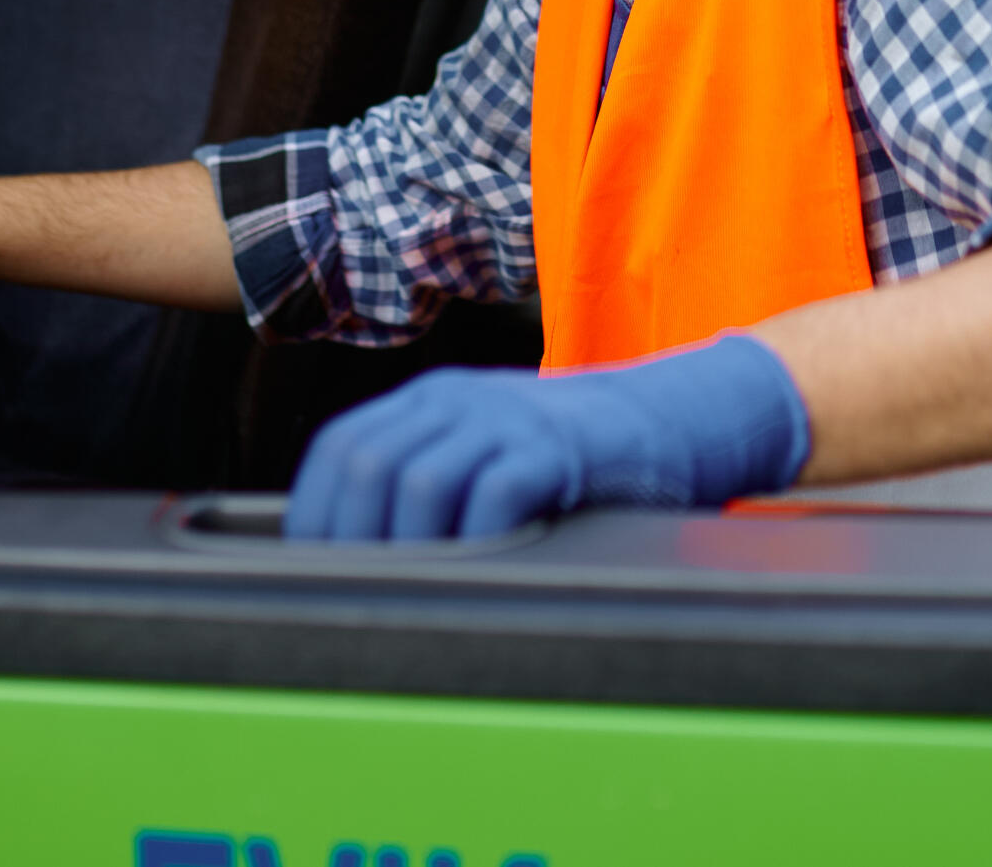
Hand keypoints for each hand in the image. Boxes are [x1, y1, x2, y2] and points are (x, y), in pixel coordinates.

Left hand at [285, 332, 810, 541]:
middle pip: (368, 467)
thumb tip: (345, 558)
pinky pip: (493, 494)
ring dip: (410, 548)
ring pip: (420, 482)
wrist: (674, 418)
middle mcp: (462, 397)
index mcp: (434, 397)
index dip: (317, 517)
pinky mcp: (558, 447)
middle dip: (354, 542)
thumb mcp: (487, 448)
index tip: (321, 575)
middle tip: (366, 594)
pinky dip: (474, 541)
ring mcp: (511, 417)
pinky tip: (480, 568)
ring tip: (420, 589)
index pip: (341, 449)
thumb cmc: (572, 455)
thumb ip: (424, 478)